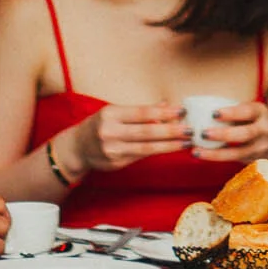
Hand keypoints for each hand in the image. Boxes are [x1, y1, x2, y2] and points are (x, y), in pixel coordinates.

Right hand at [67, 103, 188, 174]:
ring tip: (186, 141)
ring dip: (169, 145)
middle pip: (146, 132)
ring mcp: (112, 150)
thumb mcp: (115, 112)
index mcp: (110, 114)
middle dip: (171, 131)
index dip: (163, 113)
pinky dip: (158, 152)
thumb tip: (167, 105)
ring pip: (146, 148)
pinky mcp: (116, 163)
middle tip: (191, 129)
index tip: (182, 111)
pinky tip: (172, 148)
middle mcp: (109, 132)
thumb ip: (140, 111)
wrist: (77, 148)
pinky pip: (141, 156)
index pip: (142, 113)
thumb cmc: (101, 125)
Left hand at [192, 100, 267, 163]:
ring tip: (196, 151)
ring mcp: (261, 148)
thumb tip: (202, 111)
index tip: (213, 113)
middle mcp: (264, 130)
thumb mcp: (254, 111)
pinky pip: (234, 160)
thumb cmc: (258, 121)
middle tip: (203, 133)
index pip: (247, 112)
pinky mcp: (255, 161)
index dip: (231, 113)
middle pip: (244, 134)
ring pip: (237, 153)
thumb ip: (236, 111)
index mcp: (261, 113)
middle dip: (223, 135)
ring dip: (215, 154)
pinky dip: (217, 158)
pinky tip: (203, 155)